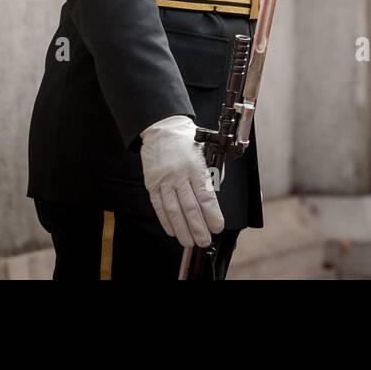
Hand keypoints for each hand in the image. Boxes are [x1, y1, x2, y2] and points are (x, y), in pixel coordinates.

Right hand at [139, 115, 224, 247]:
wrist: (162, 128)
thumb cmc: (187, 140)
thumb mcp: (206, 151)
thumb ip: (212, 173)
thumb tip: (215, 197)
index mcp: (195, 166)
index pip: (205, 196)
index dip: (212, 214)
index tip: (217, 226)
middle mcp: (179, 174)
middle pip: (190, 207)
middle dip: (199, 228)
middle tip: (205, 241)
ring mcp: (164, 180)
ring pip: (174, 210)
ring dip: (182, 229)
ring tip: (189, 241)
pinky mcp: (153, 184)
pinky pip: (159, 206)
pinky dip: (166, 221)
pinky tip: (173, 230)